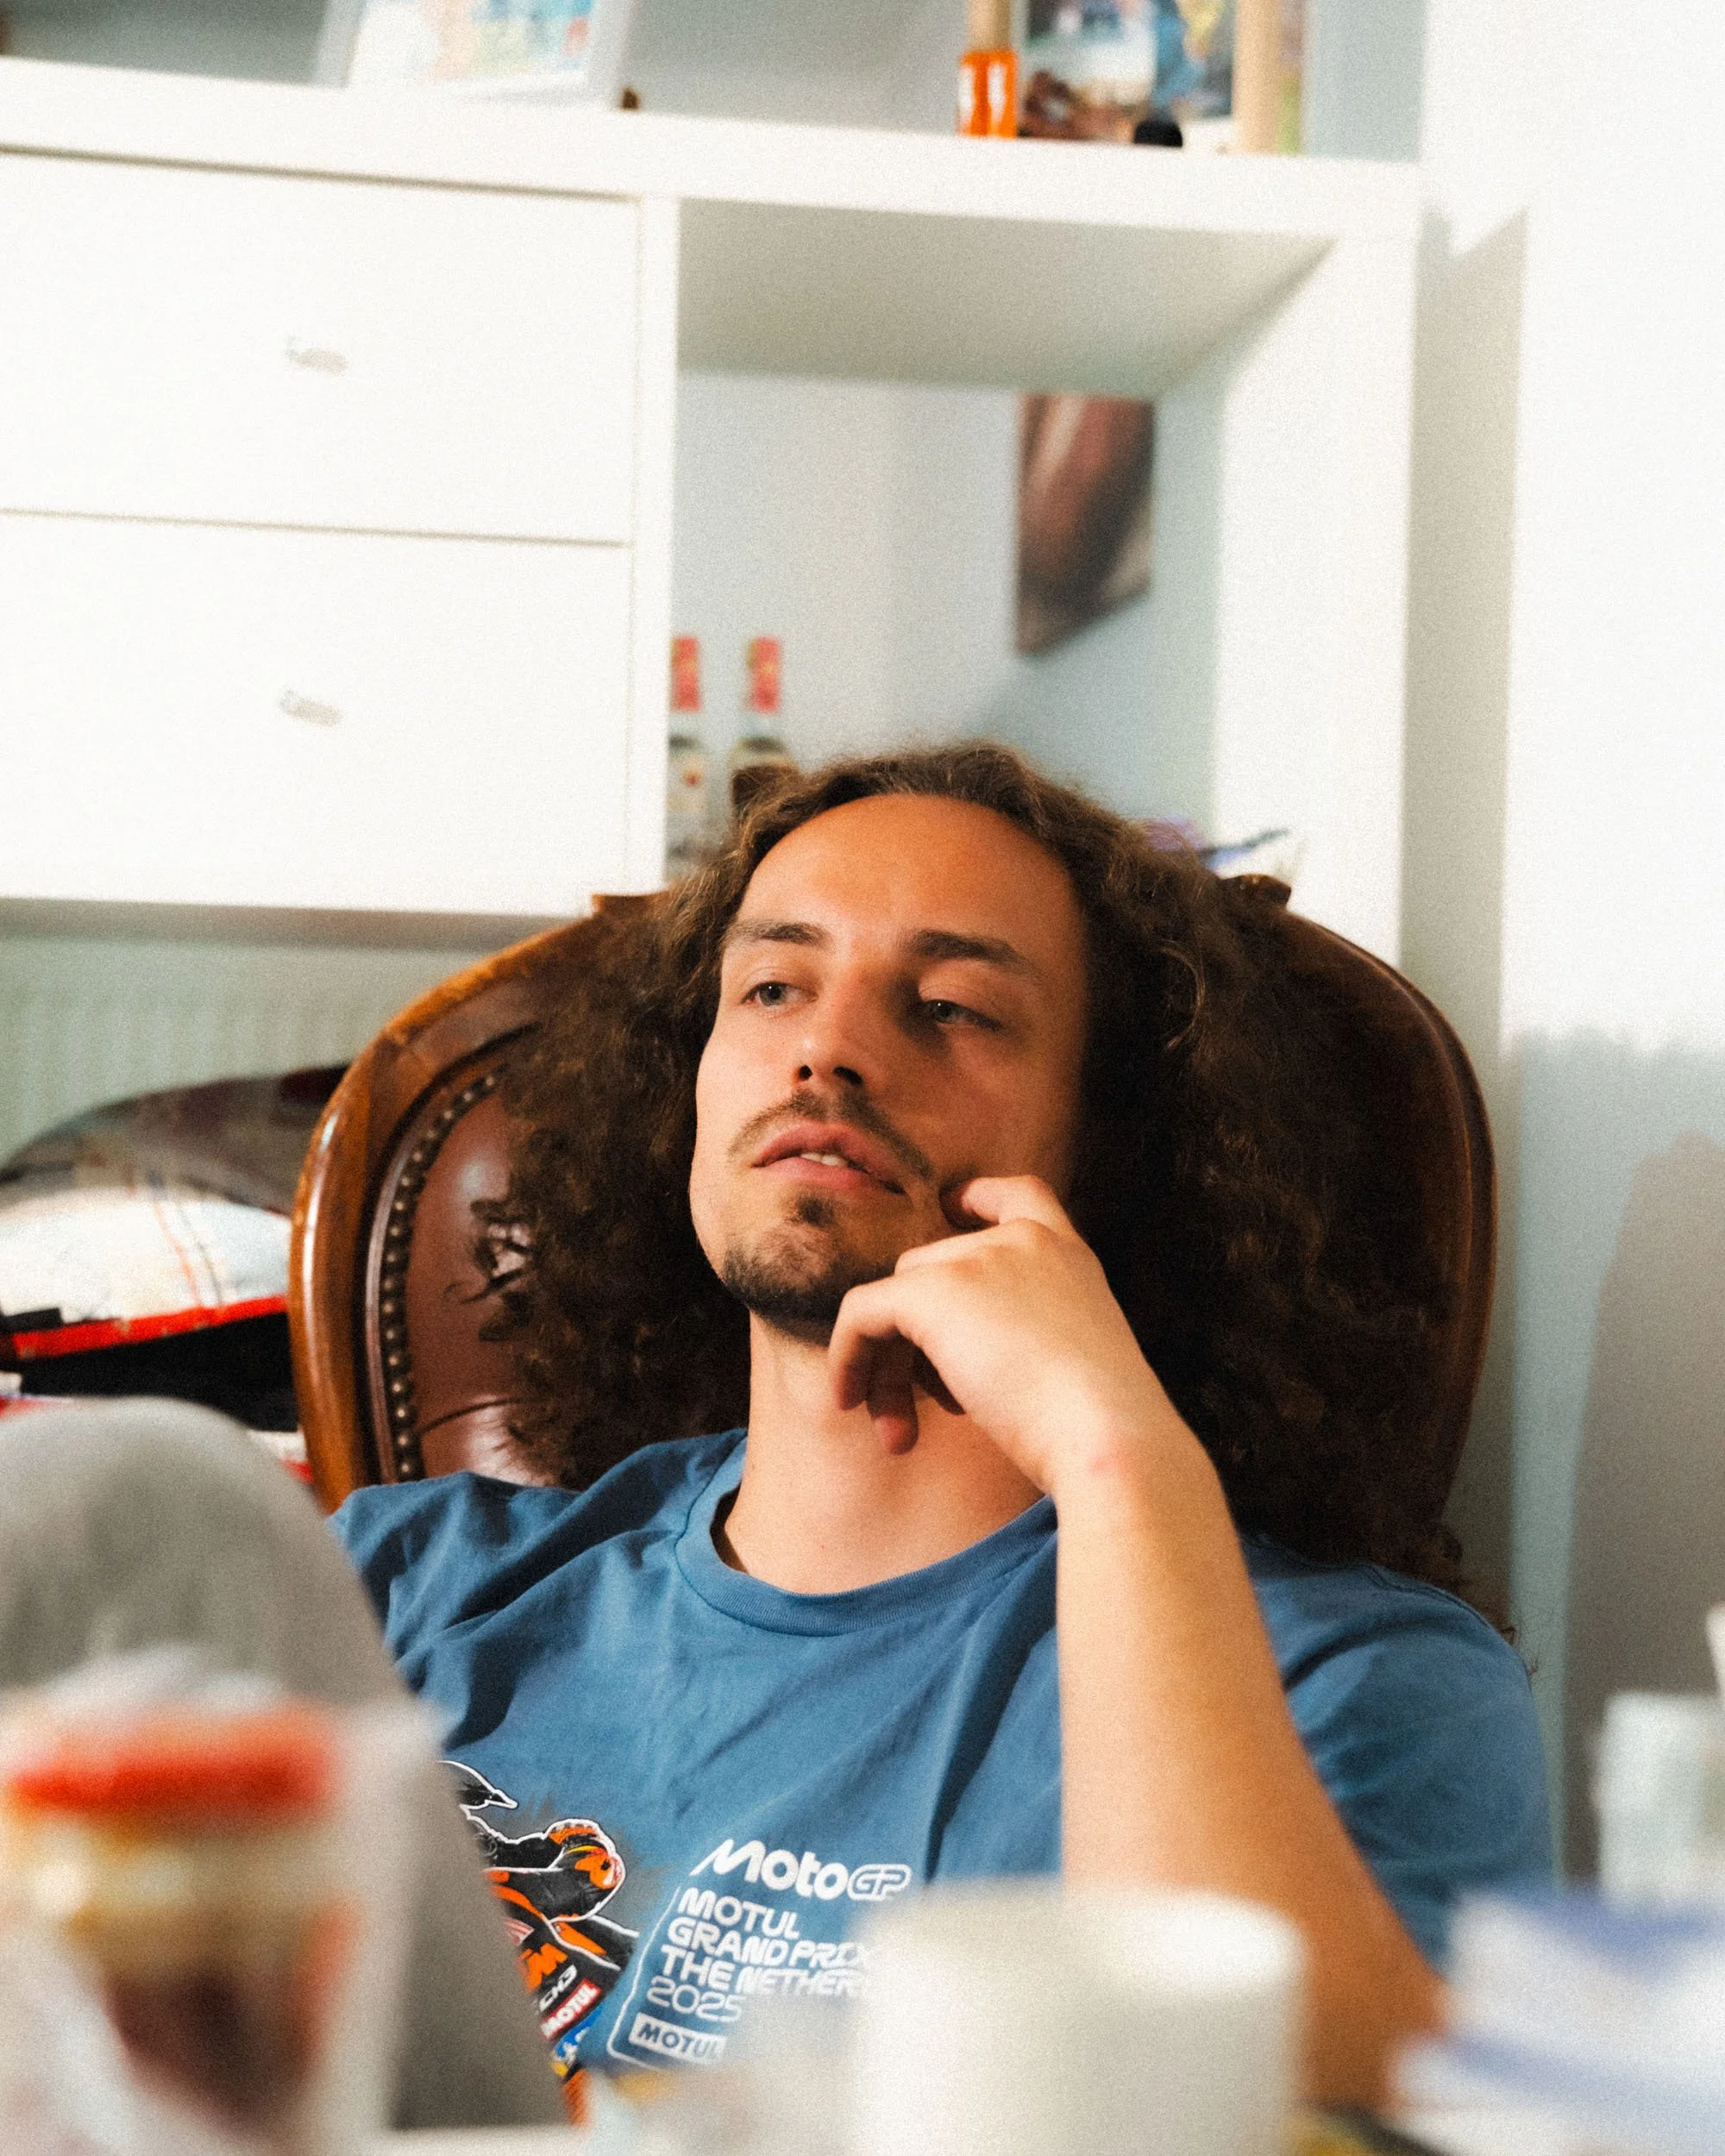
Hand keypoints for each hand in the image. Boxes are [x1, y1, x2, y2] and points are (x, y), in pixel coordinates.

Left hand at [827, 1176, 1183, 1492]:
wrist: (1106, 1438)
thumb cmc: (1098, 1430)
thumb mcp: (1073, 1361)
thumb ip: (1026, 1336)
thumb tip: (956, 1360)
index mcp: (1067, 1256)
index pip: (1020, 1196)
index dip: (978, 1199)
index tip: (950, 1210)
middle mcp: (1023, 1241)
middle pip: (934, 1270)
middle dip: (917, 1343)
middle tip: (919, 1416)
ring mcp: (977, 1257)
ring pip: (897, 1299)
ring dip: (890, 1368)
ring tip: (899, 1435)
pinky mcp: (934, 1289)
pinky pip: (863, 1312)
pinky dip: (848, 1356)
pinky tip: (849, 1402)